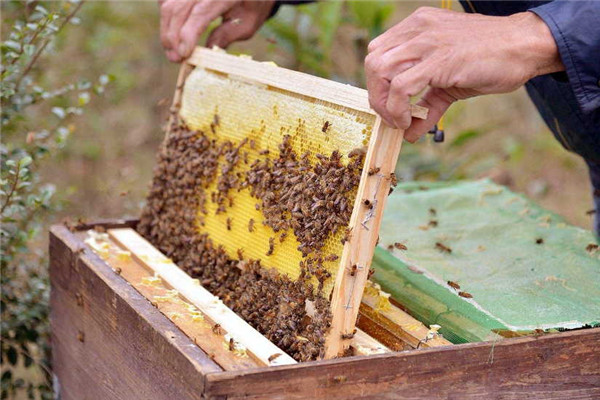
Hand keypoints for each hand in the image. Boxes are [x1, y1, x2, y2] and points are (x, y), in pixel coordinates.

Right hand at [159, 0, 275, 61]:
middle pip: (178, 8)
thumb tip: (204, 52)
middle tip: (174, 58)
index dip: (188, 34)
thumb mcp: (247, 25)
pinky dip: (166, 17)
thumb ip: (226, 36)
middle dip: (172, 36)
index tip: (183, 54)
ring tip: (172, 50)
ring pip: (168, 4)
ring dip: (166, 29)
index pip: (200, 12)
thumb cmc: (252, 5)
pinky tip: (171, 32)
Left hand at [365, 7, 563, 141]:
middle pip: (373, 62)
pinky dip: (398, 109)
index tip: (390, 105)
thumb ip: (427, 104)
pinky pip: (400, 87)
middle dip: (376, 94)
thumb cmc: (491, 60)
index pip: (378, 52)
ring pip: (380, 71)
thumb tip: (409, 134)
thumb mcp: (449, 81)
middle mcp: (417, 29)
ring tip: (400, 121)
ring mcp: (426, 41)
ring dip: (384, 104)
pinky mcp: (438, 59)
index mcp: (417, 26)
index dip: (378, 83)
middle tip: (392, 117)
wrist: (526, 47)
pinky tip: (409, 122)